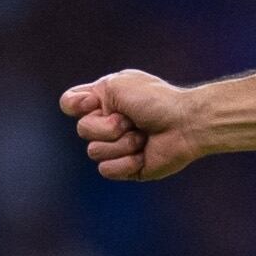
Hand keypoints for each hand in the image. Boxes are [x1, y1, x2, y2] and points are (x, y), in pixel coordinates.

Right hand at [61, 71, 209, 181]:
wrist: (186, 124)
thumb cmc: (155, 100)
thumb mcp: (117, 85)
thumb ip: (88, 94)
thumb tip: (71, 108)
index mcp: (103, 102)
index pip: (70, 104)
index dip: (78, 106)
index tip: (96, 102)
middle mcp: (107, 125)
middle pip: (82, 130)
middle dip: (108, 126)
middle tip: (132, 120)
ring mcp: (117, 147)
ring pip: (94, 152)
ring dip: (122, 143)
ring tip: (143, 136)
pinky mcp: (128, 168)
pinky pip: (107, 170)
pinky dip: (126, 162)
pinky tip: (144, 154)